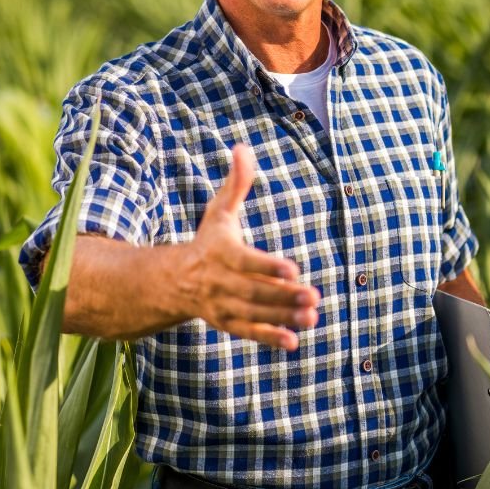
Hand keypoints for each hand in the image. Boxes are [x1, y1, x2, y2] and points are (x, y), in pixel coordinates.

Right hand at [172, 144, 319, 349]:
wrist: (175, 280)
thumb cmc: (209, 240)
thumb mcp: (220, 211)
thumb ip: (236, 183)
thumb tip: (243, 147)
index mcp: (221, 253)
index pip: (247, 262)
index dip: (268, 267)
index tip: (293, 269)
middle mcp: (221, 282)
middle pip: (255, 292)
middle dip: (284, 296)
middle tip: (314, 297)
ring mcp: (224, 306)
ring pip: (255, 314)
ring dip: (283, 318)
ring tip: (312, 318)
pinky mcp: (228, 323)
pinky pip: (249, 333)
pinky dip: (270, 339)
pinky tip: (294, 342)